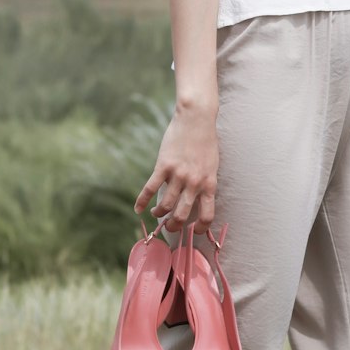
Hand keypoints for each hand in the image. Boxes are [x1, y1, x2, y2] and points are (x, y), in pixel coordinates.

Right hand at [134, 103, 218, 235]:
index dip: (200, 228)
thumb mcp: (212, 165)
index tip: (193, 230)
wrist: (196, 119)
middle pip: (182, 215)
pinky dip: (142, 201)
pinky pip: (150, 189)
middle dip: (174, 226)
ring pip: (166, 205)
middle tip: (169, 227)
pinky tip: (138, 208)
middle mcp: (194, 183)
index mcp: (209, 183)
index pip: (207, 215)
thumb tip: (197, 199)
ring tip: (157, 214)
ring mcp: (178, 175)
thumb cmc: (206, 141)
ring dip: (159, 214)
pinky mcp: (164, 166)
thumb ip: (205, 182)